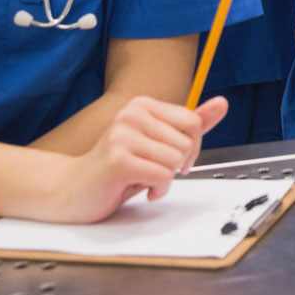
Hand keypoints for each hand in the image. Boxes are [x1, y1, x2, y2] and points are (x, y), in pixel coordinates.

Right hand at [55, 95, 227, 222]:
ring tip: (141, 178)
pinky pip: (162, 176)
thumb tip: (223, 103)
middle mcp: (131, 114)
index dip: (192, 147)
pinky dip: (157, 189)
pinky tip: (137, 187)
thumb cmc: (117, 167)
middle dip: (178, 164)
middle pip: (187, 142)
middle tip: (153, 171)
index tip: (177, 159)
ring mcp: (122, 135)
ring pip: (176, 160)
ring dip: (165, 178)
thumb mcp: (158, 142)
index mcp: (142, 105)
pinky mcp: (118, 160)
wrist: (72, 190)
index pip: (193, 121)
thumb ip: (191, 125)